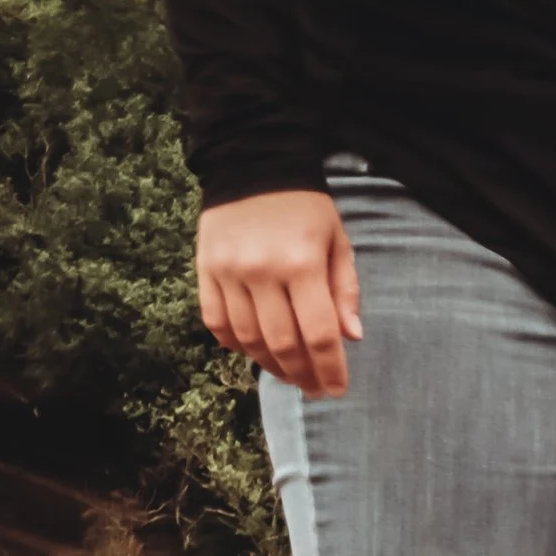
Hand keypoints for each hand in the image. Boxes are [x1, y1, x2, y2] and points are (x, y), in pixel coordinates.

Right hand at [195, 190, 360, 397]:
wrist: (252, 165)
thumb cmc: (305, 208)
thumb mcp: (338, 242)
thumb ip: (345, 291)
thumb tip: (350, 338)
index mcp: (302, 265)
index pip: (318, 334)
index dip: (329, 369)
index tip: (336, 390)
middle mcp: (262, 272)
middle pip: (282, 343)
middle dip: (302, 374)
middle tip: (314, 390)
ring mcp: (228, 272)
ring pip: (247, 338)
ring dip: (269, 365)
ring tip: (289, 375)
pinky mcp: (204, 270)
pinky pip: (215, 321)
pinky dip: (234, 345)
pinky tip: (254, 353)